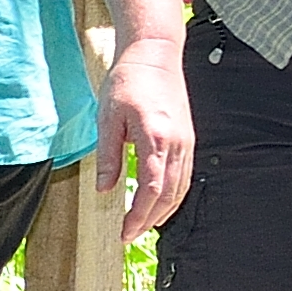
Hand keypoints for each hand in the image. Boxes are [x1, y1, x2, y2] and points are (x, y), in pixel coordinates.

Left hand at [98, 21, 197, 234]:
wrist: (155, 54)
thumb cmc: (129, 80)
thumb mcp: (108, 118)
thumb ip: (108, 156)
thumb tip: (103, 189)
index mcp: (155, 138)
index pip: (152, 190)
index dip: (139, 216)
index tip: (125, 232)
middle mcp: (176, 143)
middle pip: (169, 195)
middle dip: (150, 220)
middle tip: (130, 235)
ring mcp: (186, 141)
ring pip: (181, 188)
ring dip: (164, 211)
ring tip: (144, 226)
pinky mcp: (188, 138)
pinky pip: (184, 175)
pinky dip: (174, 195)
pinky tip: (161, 204)